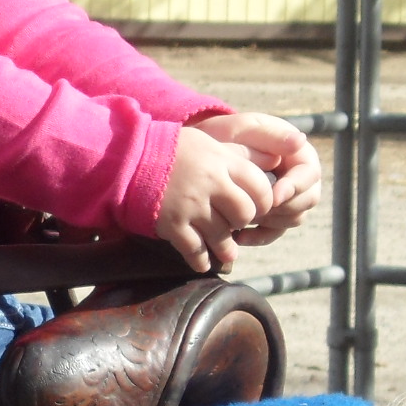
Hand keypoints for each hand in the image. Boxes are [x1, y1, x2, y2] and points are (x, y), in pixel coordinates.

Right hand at [157, 125, 276, 273]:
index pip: (260, 186)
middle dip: (243, 222)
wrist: (129, 158)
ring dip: (226, 248)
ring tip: (226, 252)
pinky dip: (201, 261)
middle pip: (244, 214)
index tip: (257, 206)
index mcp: (222, 161)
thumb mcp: (209, 142)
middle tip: (236, 224)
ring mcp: (191, 207)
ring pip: (223, 237)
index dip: (264, 201)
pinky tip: (203, 263)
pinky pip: (195, 251)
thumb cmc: (172, 149)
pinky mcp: (173, 225)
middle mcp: (210, 184)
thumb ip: (240, 154)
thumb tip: (276, 159)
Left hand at [190, 111, 321, 245]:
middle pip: (308, 200)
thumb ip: (270, 135)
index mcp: (297, 152)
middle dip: (283, 208)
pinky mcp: (272, 215)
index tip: (273, 197)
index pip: (309, 174)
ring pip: (294, 218)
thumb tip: (301, 140)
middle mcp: (298, 176)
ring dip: (270, 221)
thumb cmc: (223, 135)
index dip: (295, 188)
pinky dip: (258, 237)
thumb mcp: (243, 129)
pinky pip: (275, 233)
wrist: (200, 154)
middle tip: (254, 210)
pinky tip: (238, 236)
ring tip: (243, 216)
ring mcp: (287, 197)